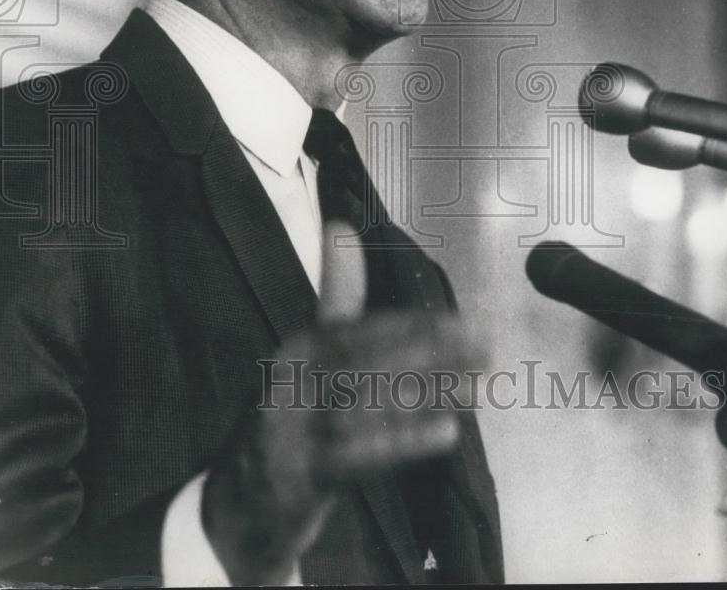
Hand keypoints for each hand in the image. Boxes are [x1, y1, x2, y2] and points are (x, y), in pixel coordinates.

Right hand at [201, 222, 488, 584]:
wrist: (240, 500)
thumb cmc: (290, 414)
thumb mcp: (308, 352)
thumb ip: (335, 293)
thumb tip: (341, 225)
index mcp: (300, 348)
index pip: (363, 329)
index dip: (416, 326)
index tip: (466, 322)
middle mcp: (293, 380)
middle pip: (369, 361)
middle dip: (432, 352)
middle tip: (486, 347)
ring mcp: (293, 429)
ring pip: (368, 404)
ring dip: (427, 394)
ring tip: (477, 384)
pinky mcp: (300, 476)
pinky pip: (358, 456)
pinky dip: (404, 442)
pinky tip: (447, 432)